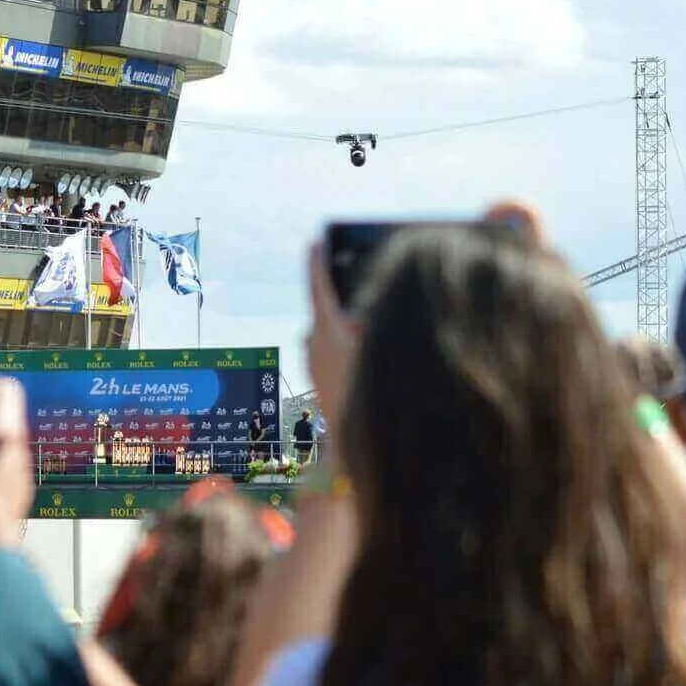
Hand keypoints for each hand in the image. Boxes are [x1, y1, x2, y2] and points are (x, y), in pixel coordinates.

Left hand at [305, 245, 357, 461]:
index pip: (319, 287)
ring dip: (346, 332)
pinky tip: (360, 363)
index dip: (318, 262)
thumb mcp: (373, 352)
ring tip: (367, 348)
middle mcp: (313, 342)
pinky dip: (343, 348)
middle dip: (346, 308)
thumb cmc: (366, 393)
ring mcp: (312, 360)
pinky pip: (328, 350)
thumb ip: (365, 327)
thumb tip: (356, 318)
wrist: (348, 444)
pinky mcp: (315, 375)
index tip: (315, 242)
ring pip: (329, 332)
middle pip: (328, 311)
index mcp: (327, 331)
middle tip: (365, 320)